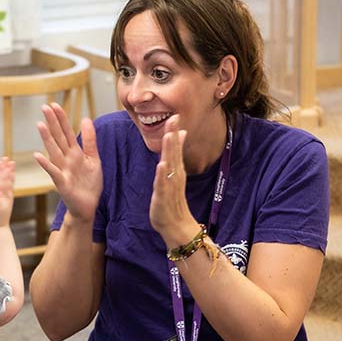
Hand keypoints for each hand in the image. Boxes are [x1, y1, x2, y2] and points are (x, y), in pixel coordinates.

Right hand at [0, 157, 14, 228]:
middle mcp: (7, 195)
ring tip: (7, 165)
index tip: (5, 160)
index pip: (5, 179)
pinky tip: (1, 180)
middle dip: (6, 168)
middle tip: (6, 158)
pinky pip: (5, 188)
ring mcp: (6, 198)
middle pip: (7, 179)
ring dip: (7, 173)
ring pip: (7, 183)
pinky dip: (4, 181)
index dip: (4, 169)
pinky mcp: (3, 201)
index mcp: (4, 195)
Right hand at [34, 103, 101, 222]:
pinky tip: (38, 155)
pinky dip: (45, 164)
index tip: (54, 104)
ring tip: (40, 124)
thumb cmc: (89, 184)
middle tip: (44, 107)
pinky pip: (53, 172)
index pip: (67, 132)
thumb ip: (90, 140)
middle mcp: (66, 160)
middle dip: (52, 123)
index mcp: (74, 153)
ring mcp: (63, 170)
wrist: (88, 206)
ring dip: (47, 138)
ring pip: (54, 151)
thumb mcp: (93, 159)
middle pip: (58, 138)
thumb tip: (86, 119)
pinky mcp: (62, 183)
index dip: (61, 118)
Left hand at [149, 116, 197, 246]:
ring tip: (168, 137)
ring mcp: (170, 185)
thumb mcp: (174, 174)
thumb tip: (179, 134)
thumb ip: (176, 154)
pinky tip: (161, 165)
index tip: (174, 115)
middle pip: (174, 152)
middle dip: (173, 135)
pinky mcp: (163, 197)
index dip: (174, 131)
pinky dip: (162, 175)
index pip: (175, 147)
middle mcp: (175, 175)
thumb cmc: (172, 199)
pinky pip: (163, 184)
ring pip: (170, 165)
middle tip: (173, 118)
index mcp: (175, 169)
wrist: (176, 225)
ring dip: (169, 151)